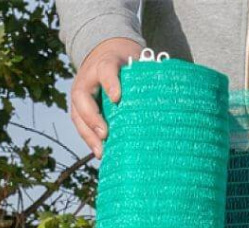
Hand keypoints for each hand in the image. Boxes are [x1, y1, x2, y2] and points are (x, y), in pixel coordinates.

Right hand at [71, 37, 144, 157]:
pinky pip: (80, 124)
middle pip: (82, 96)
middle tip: (105, 134)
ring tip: (101, 151)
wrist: (108, 53)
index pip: (106, 69)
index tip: (117, 98)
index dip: (110, 82)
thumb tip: (172, 98)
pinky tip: (100, 153)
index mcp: (106, 63)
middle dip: (92, 117)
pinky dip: (89, 139)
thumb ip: (148, 76)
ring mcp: (81, 92)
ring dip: (88, 134)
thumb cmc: (128, 64)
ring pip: (77, 113)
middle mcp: (89, 77)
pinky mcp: (80, 106)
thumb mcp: (138, 63)